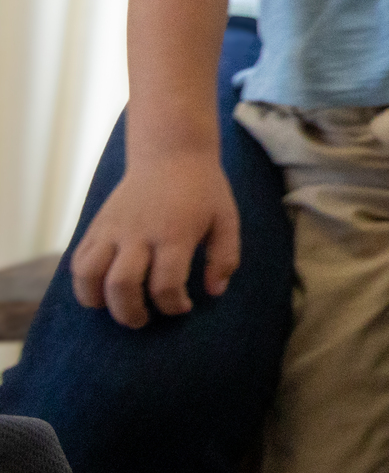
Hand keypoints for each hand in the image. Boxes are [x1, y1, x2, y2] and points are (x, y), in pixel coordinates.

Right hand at [70, 154, 239, 327]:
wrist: (171, 153)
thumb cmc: (203, 190)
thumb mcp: (226, 219)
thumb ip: (224, 257)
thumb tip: (215, 292)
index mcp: (175, 233)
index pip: (166, 284)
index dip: (174, 306)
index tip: (183, 306)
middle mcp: (139, 233)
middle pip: (122, 285)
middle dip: (131, 313)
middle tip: (145, 319)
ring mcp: (113, 228)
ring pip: (89, 274)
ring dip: (97, 300)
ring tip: (115, 307)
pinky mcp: (98, 224)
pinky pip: (78, 259)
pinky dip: (83, 282)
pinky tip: (102, 289)